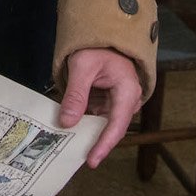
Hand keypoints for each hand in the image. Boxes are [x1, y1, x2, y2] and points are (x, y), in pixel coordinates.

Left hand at [58, 47, 143, 168]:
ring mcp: (119, 102)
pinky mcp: (110, 102)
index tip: (91, 160)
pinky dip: (85, 122)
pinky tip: (70, 129)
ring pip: (103, 125)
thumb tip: (67, 122)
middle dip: (94, 144)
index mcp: (127, 91)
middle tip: (75, 158)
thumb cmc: (97, 46)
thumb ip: (76, 94)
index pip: (116, 125)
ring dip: (87, 133)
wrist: (104, 34)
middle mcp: (128, 100)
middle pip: (111, 129)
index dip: (104, 145)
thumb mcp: (82, 66)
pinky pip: (97, 117)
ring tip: (68, 146)